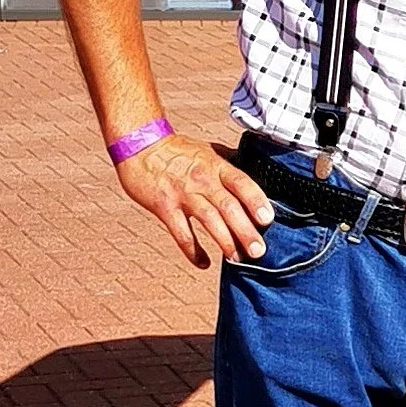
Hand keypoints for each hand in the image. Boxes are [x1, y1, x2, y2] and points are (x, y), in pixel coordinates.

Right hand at [116, 134, 274, 267]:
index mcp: (217, 166)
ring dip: (225, 241)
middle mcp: (203, 180)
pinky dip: (192, 250)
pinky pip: (181, 232)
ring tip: (237, 258)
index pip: (242, 183)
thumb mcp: (210, 150)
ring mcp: (183, 194)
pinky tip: (204, 263)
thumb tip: (260, 172)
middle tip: (258, 251)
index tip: (267, 219)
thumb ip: (232, 164)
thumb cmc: (177, 150)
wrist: (138, 143)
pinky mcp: (164, 206)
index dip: (256, 201)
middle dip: (245, 231)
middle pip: (229, 207)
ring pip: (208, 220)